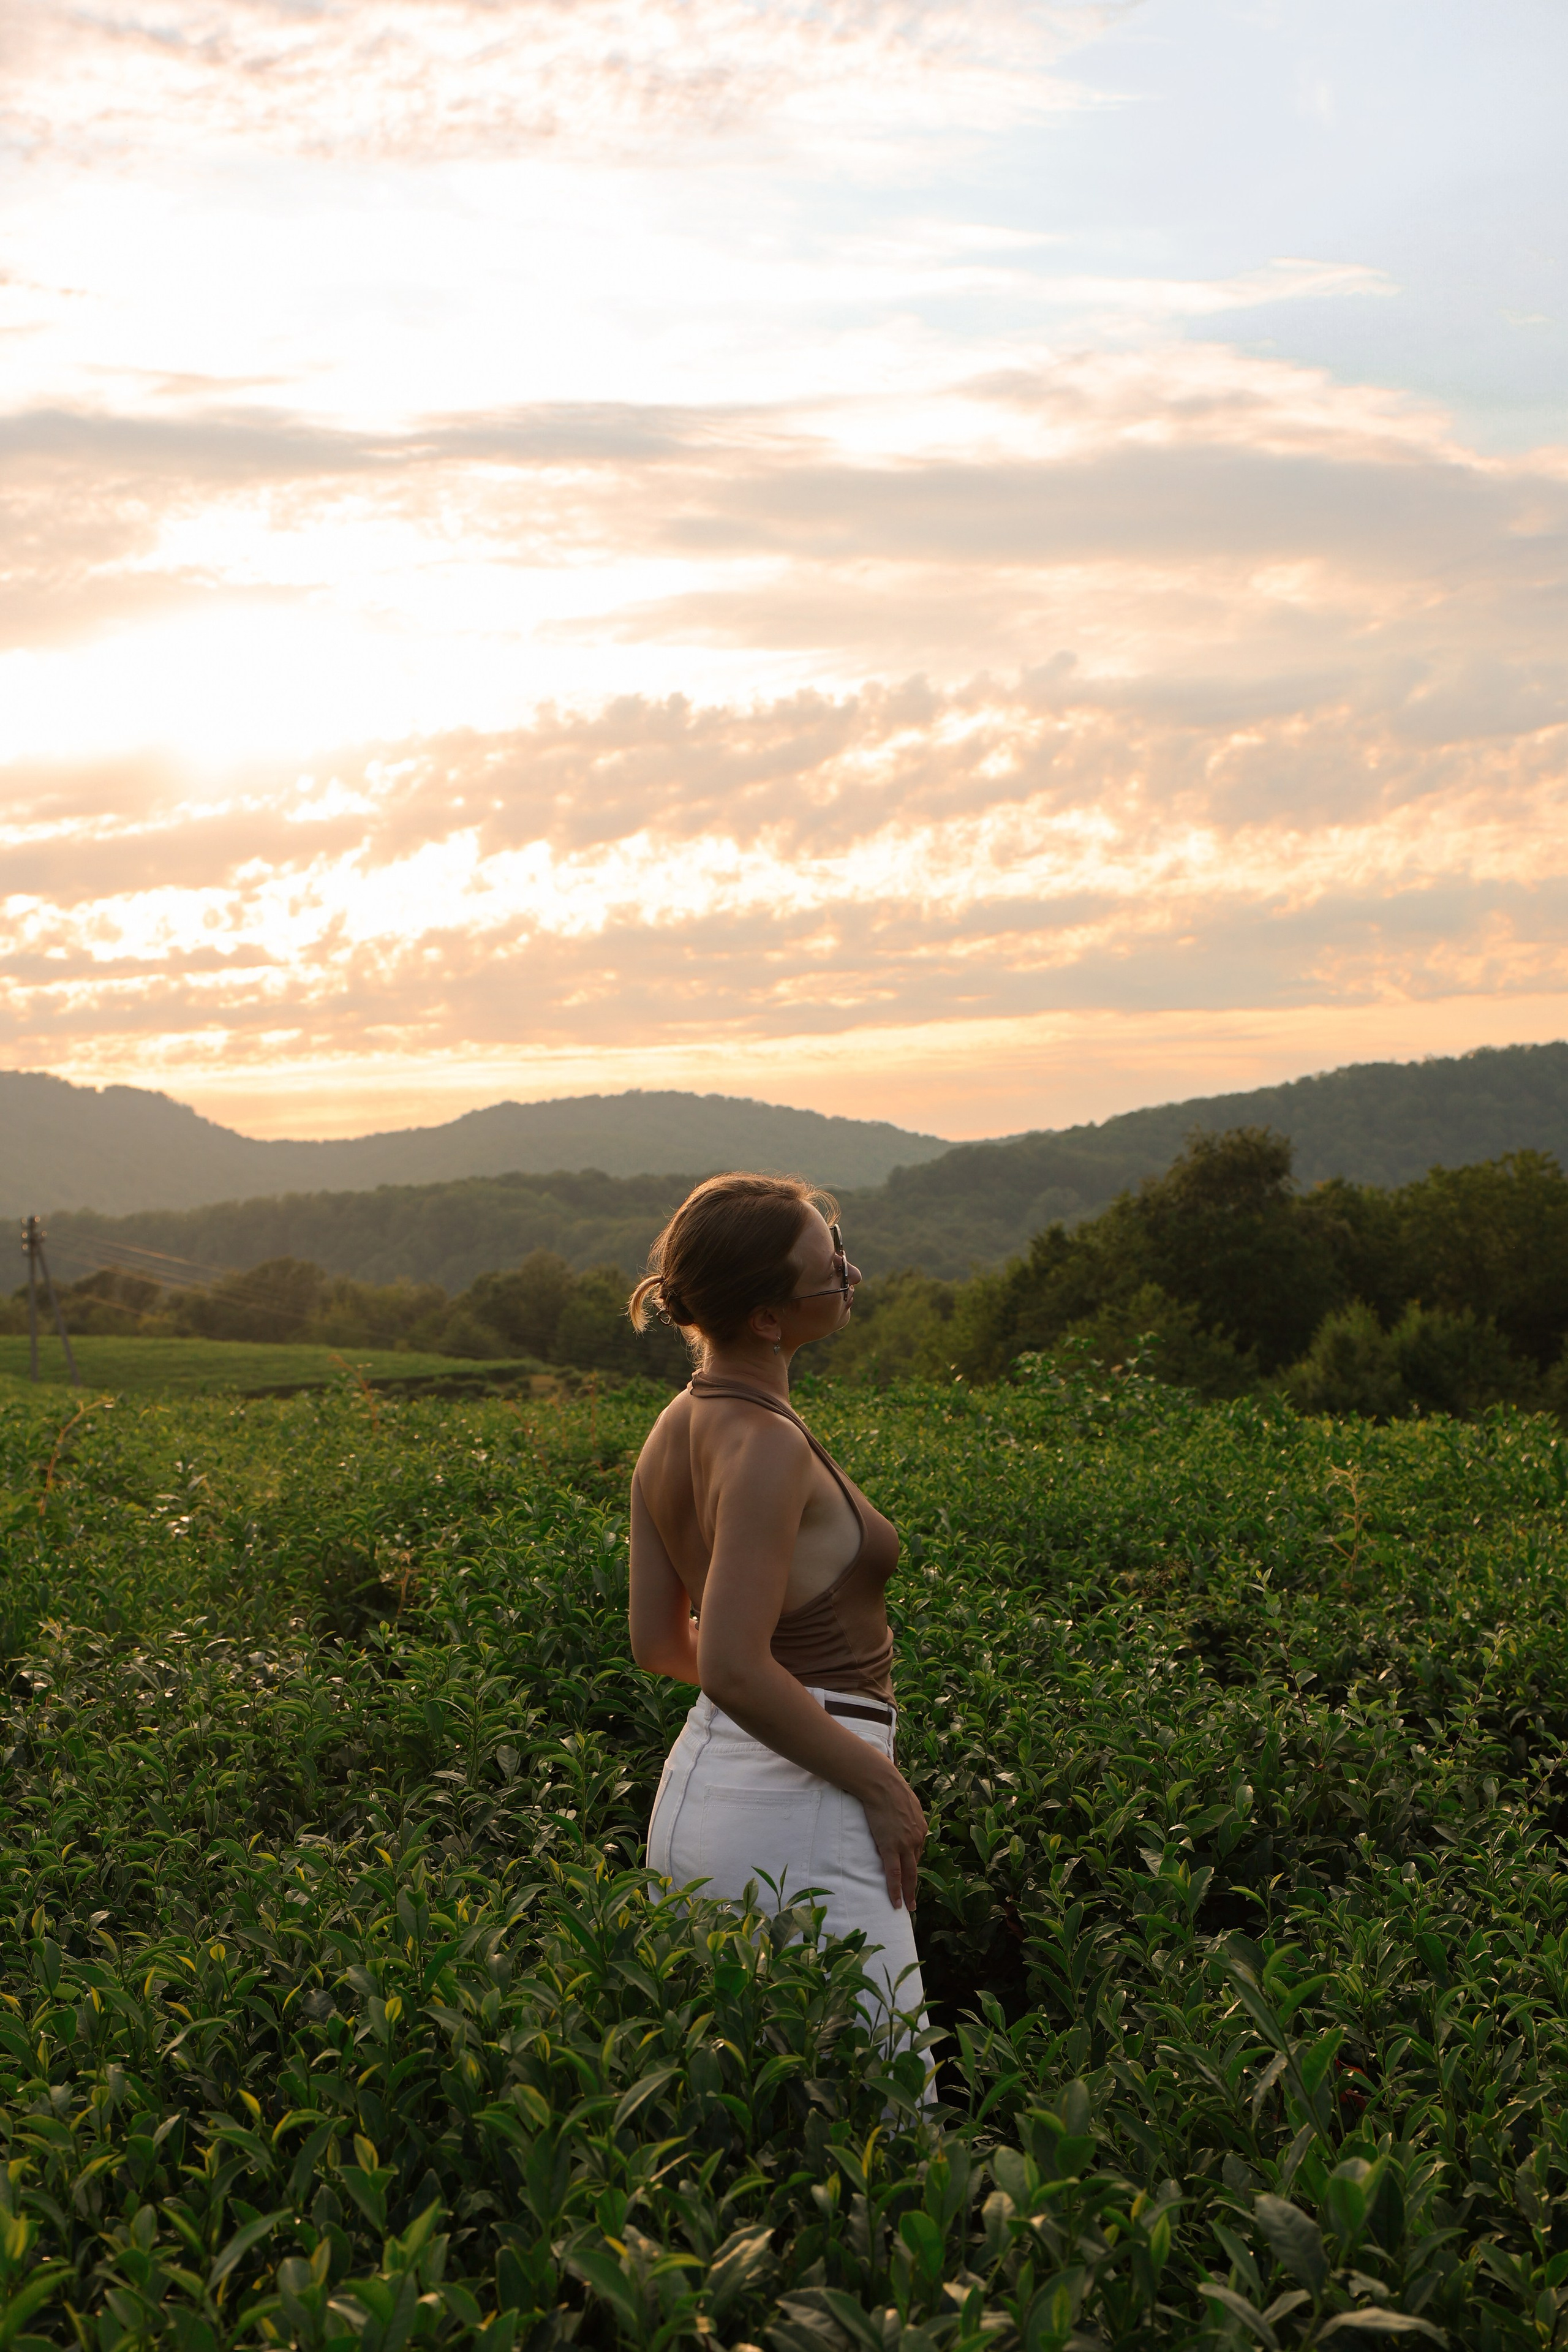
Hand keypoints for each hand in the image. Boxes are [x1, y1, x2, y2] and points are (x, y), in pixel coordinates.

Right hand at [860, 1766, 926, 1911]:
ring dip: (908, 1893)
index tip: (909, 1876)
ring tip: (908, 1907)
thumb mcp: (907, 1801)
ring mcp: (905, 1845)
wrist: (882, 1784)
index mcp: (921, 1827)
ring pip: (908, 1875)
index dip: (912, 1865)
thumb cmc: (890, 1787)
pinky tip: (896, 1902)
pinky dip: (896, 1890)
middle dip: (914, 1885)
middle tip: (914, 1902)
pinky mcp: (891, 1848)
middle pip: (916, 1867)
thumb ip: (907, 1814)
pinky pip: (894, 1874)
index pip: (917, 1852)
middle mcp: (917, 1839)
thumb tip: (901, 1817)